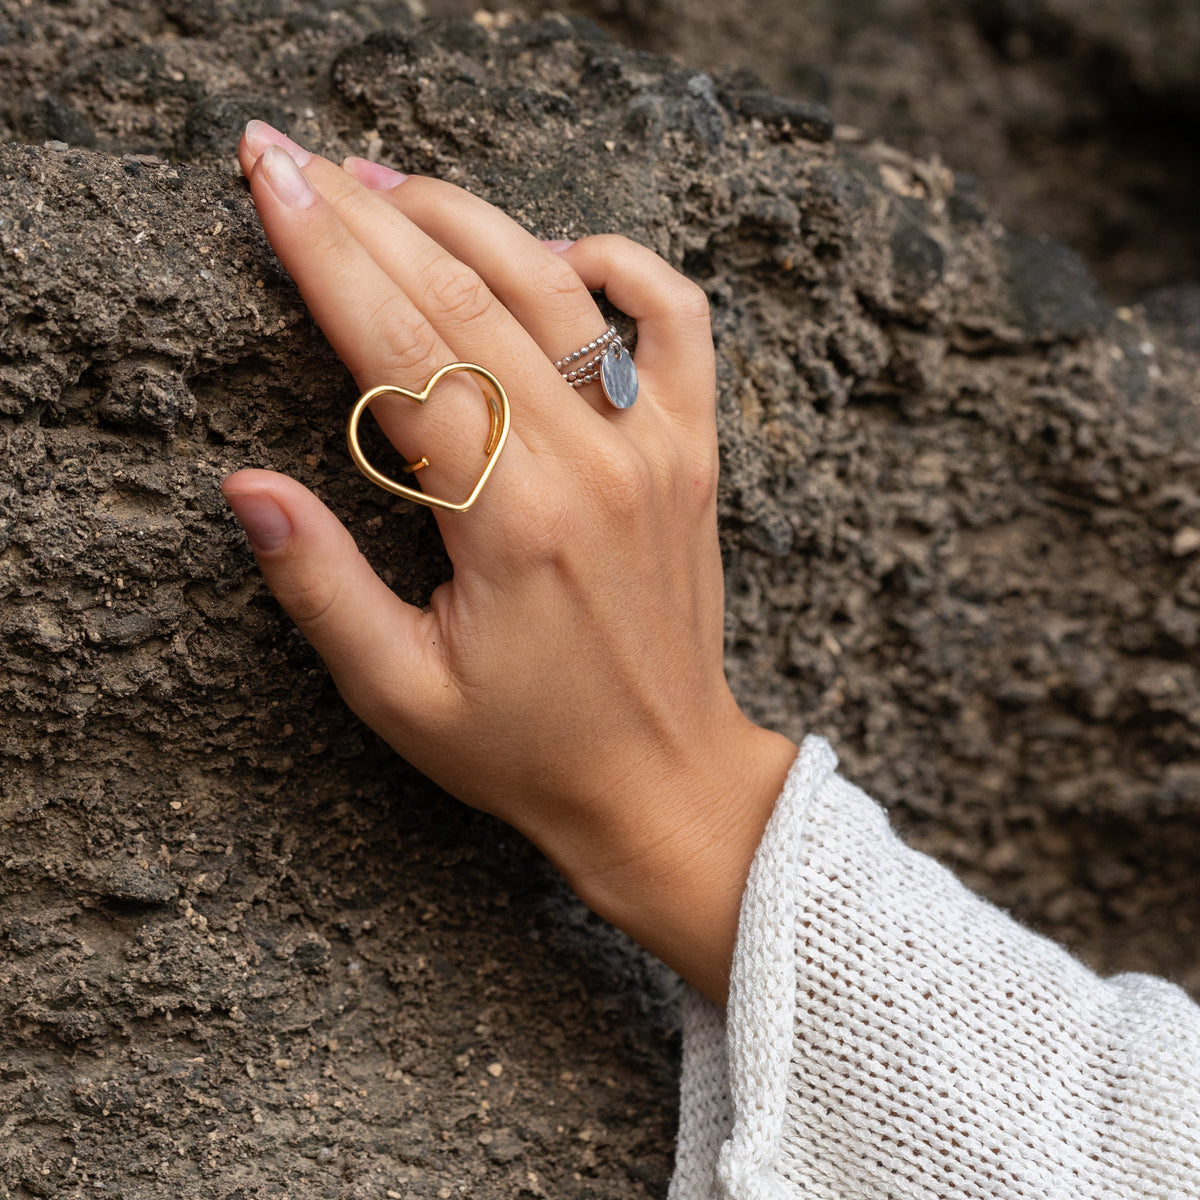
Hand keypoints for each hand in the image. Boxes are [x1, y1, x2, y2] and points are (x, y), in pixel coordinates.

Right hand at [222, 122, 796, 1003]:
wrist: (663, 779)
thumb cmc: (527, 749)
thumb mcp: (398, 695)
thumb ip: (320, 585)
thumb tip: (248, 485)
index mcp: (509, 525)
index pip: (401, 354)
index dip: (328, 260)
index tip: (274, 186)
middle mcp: (591, 467)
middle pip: (467, 300)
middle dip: (373, 219)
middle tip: (304, 162)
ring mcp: (654, 450)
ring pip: (559, 290)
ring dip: (471, 221)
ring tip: (392, 184)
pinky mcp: (692, 453)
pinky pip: (679, 322)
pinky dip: (624, 264)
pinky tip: (560, 250)